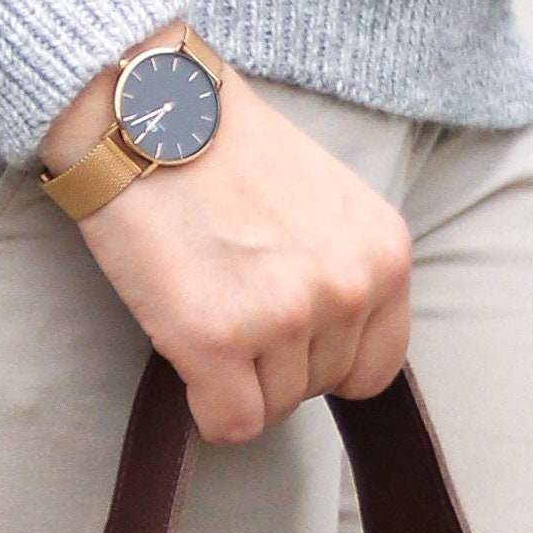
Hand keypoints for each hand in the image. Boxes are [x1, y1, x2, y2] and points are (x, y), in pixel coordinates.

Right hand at [42, 32, 412, 445]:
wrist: (148, 108)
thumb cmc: (226, 149)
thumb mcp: (327, 202)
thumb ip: (347, 270)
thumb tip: (336, 348)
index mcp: (384, 255)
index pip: (374, 369)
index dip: (323, 358)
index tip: (286, 327)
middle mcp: (346, 289)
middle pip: (317, 390)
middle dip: (274, 362)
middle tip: (231, 293)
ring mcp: (283, 317)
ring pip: (271, 410)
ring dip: (234, 376)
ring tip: (206, 297)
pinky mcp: (216, 340)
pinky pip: (229, 424)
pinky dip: (204, 404)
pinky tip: (187, 348)